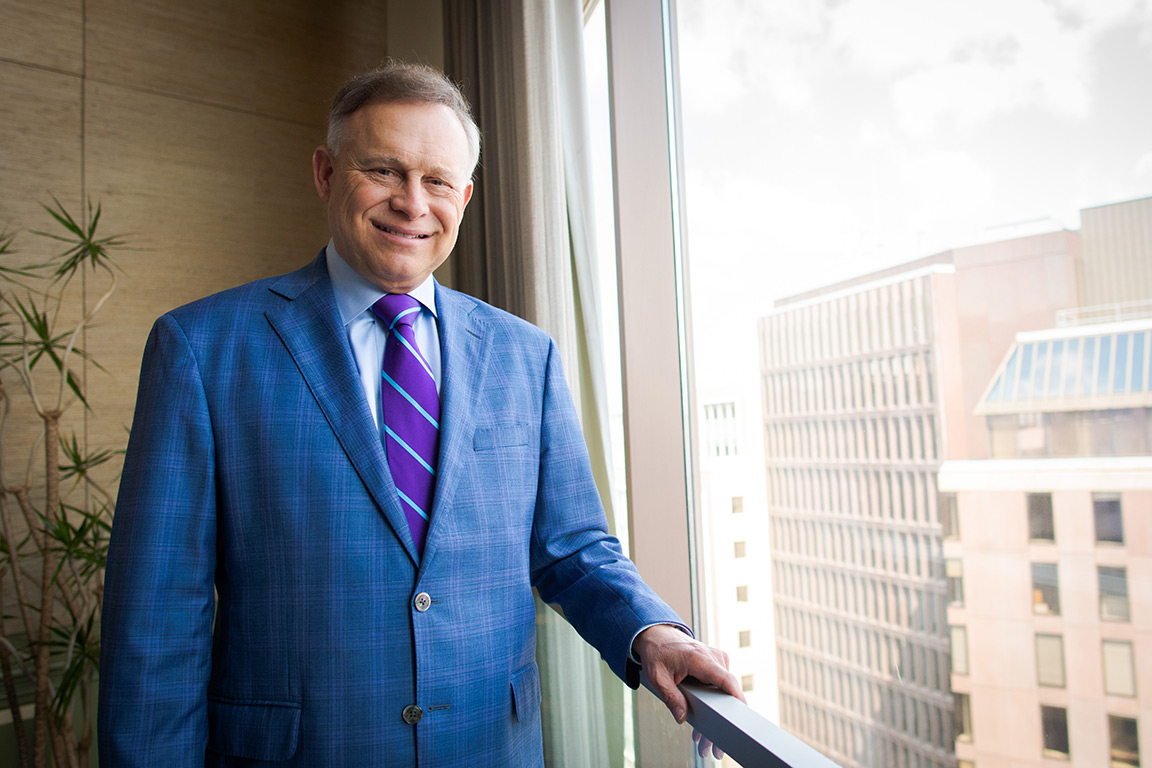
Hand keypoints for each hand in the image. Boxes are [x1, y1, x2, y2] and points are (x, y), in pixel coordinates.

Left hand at [632, 624, 746, 759]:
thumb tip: (681, 717)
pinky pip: (721, 687)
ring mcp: (718, 660)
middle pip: (726, 693)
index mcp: (699, 658)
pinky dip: (714, 704)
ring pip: (724, 693)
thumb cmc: (657, 653)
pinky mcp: (717, 664)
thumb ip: (670, 697)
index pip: (725, 679)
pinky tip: (704, 725)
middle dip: (721, 722)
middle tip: (711, 748)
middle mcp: (713, 657)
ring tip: (703, 742)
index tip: (741, 716)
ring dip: (717, 716)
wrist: (658, 634)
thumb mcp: (657, 677)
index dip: (736, 698)